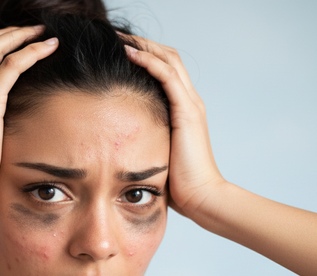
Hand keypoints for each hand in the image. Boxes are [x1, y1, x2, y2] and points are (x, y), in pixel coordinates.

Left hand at [124, 37, 224, 217]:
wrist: (201, 198)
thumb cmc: (178, 186)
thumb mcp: (156, 156)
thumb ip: (143, 143)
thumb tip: (115, 145)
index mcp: (183, 110)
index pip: (165, 70)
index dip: (144, 55)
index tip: (117, 50)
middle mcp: (189, 101)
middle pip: (167, 57)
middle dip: (141, 43)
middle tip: (114, 36)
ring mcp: (190, 104)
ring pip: (168, 59)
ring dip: (142, 45)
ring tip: (118, 38)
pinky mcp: (187, 112)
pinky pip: (167, 76)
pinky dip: (148, 61)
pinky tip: (128, 53)